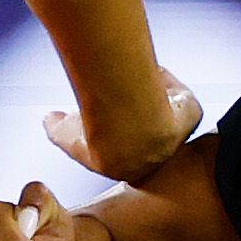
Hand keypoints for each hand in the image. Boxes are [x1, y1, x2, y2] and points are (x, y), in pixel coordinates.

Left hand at [46, 71, 200, 183]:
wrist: (124, 130)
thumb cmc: (96, 136)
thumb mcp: (66, 135)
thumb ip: (57, 127)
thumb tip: (50, 116)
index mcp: (130, 169)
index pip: (127, 152)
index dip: (119, 132)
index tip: (111, 113)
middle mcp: (158, 156)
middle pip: (152, 131)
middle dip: (141, 110)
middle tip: (128, 90)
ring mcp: (177, 136)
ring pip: (169, 112)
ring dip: (156, 94)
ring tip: (141, 76)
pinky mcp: (190, 114)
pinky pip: (182, 98)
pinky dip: (168, 83)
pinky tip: (155, 71)